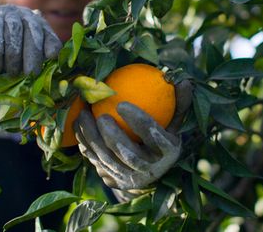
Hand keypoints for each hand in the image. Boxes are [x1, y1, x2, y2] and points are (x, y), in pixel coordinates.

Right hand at [0, 5, 61, 75]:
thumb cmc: (3, 49)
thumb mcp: (21, 54)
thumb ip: (35, 58)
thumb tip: (46, 72)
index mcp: (39, 23)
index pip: (49, 35)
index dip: (51, 46)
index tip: (51, 57)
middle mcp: (25, 14)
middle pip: (33, 34)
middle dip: (32, 56)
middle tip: (29, 74)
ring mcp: (7, 12)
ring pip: (14, 35)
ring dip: (13, 58)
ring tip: (10, 72)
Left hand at [74, 80, 191, 191]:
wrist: (151, 166)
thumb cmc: (163, 134)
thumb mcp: (174, 120)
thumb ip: (179, 102)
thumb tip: (184, 81)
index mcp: (168, 152)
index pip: (154, 136)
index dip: (139, 121)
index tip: (123, 104)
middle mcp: (150, 170)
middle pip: (128, 155)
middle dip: (113, 137)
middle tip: (101, 116)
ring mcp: (129, 178)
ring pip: (107, 160)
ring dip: (92, 138)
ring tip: (83, 116)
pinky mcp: (113, 180)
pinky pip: (95, 161)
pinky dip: (85, 143)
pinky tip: (78, 124)